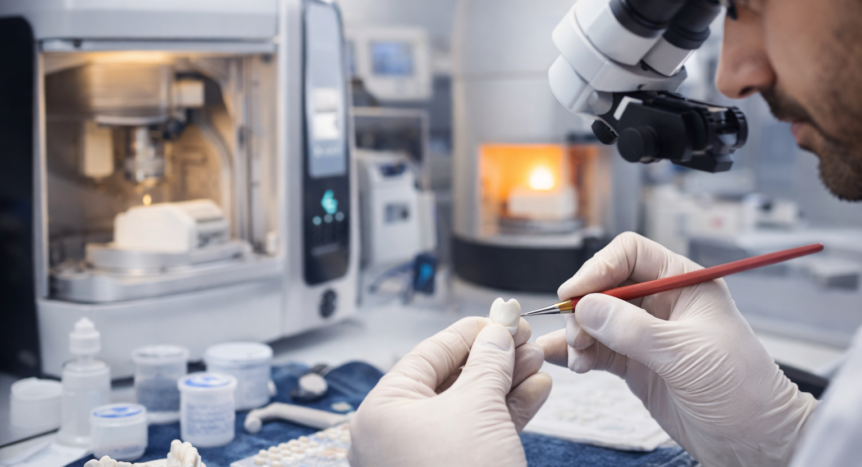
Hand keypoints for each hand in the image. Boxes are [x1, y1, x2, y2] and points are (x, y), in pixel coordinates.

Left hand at [348, 317, 551, 466]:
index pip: (427, 354)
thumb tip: (498, 329)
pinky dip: (507, 412)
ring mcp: (422, 458)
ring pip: (468, 407)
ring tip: (537, 360)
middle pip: (450, 379)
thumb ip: (489, 361)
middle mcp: (395, 434)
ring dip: (506, 381)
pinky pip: (478, 433)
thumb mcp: (477, 407)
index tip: (499, 317)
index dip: (468, 332)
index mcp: (381, 412)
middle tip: (524, 337)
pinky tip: (536, 390)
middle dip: (494, 357)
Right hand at [537, 233, 816, 466]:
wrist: (756, 441)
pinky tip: (565, 362)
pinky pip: (597, 349)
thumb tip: (587, 306)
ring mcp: (646, 335)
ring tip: (578, 358)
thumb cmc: (742, 390)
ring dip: (578, 334)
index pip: (631, 255)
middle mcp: (662, 303)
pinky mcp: (635, 364)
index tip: (576, 292)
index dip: (599, 268)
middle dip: (584, 308)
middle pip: (605, 287)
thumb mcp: (686, 354)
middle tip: (576, 335)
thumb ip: (633, 329)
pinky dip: (577, 353)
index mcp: (684, 284)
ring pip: (596, 320)